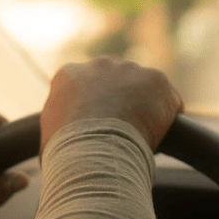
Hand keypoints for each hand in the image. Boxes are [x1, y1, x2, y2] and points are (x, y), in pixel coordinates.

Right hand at [41, 57, 183, 152]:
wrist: (92, 152)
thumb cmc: (66, 154)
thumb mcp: (49, 139)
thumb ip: (58, 132)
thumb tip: (59, 152)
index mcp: (69, 75)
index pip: (87, 88)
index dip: (96, 110)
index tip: (101, 130)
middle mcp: (99, 65)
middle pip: (117, 82)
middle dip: (122, 104)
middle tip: (123, 134)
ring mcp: (129, 70)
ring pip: (144, 90)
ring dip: (146, 110)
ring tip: (141, 139)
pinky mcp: (156, 79)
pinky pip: (169, 101)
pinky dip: (168, 119)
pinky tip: (161, 138)